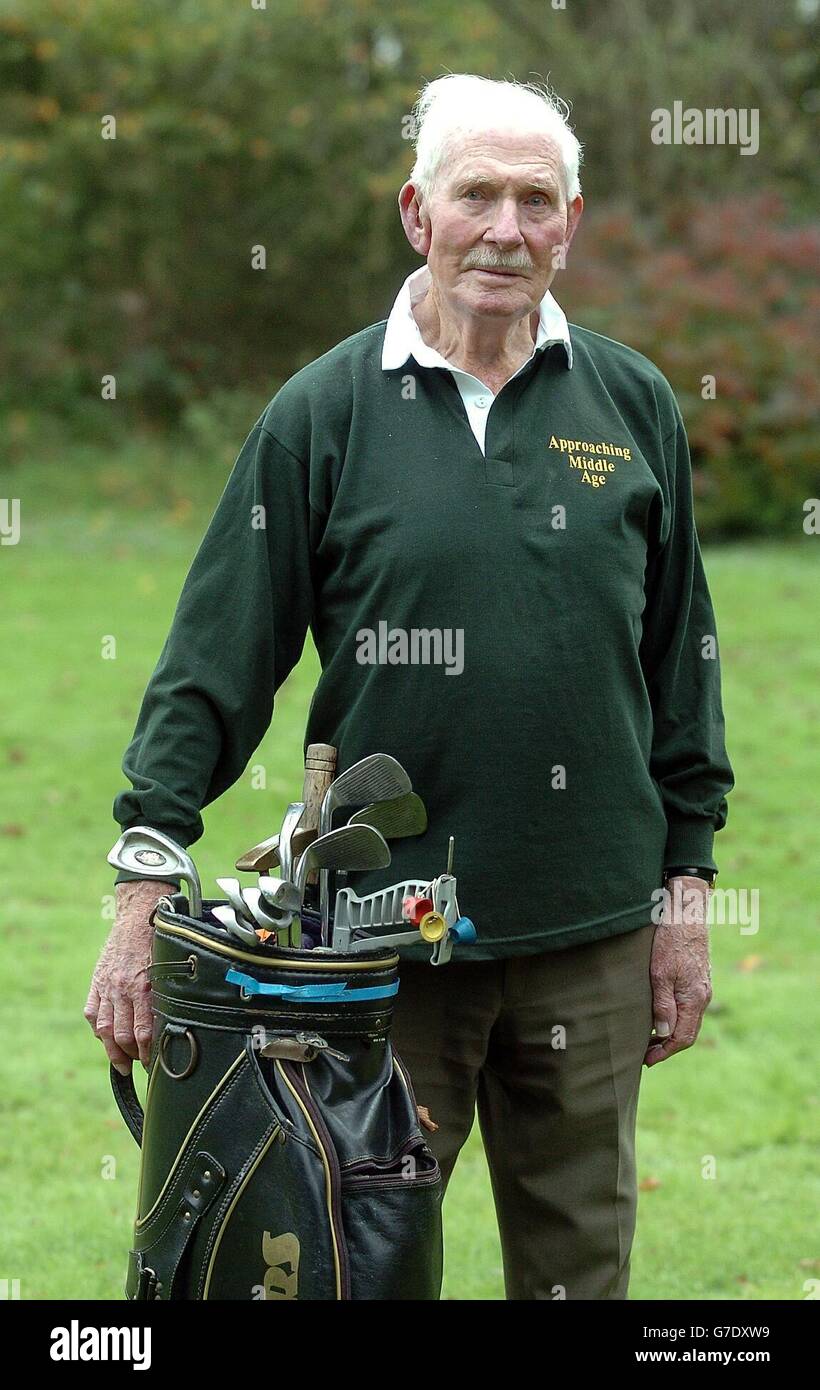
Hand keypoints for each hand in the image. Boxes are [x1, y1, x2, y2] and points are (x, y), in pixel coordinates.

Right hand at [84, 880, 165, 1074]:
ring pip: (104, 1029)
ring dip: (112, 1050)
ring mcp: (107, 987)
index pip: (144, 1033)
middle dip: (131, 1057)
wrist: (138, 916)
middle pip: (122, 1036)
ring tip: (121, 1062)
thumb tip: (176, 1024)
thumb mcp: (171, 968)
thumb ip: (169, 995)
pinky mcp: (97, 982)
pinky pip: (92, 1013)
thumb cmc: (160, 942)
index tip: (152, 1065)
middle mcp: (123, 989)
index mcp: (145, 987)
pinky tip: (105, 1038)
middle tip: (139, 1066)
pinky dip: (98, 1029)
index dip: (147, 1054)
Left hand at [644, 876, 712, 1066]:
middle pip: (688, 1032)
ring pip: (689, 1020)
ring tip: (649, 1039)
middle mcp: (703, 996)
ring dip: (670, 1033)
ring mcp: (702, 987)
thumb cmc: (671, 940)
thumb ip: (663, 1004)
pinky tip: (660, 1015)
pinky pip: (689, 1007)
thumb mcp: (660, 973)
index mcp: (695, 998)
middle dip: (667, 1047)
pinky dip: (675, 1017)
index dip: (665, 1052)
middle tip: (645, 1054)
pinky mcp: (698, 978)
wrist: (687, 912)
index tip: (647, 1060)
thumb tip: (664, 1034)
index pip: (683, 1037)